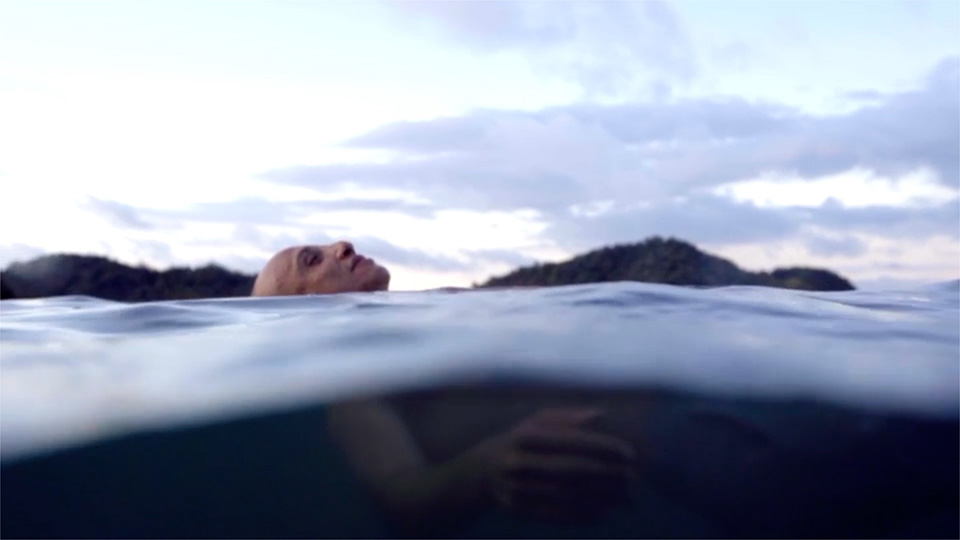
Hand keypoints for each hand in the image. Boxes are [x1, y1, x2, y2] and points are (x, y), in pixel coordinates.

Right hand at [486, 407, 636, 523]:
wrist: (482, 471)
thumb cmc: (522, 439)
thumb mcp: (538, 421)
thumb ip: (569, 417)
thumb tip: (601, 415)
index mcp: (526, 435)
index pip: (572, 442)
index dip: (604, 447)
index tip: (630, 453)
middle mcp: (518, 462)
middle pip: (572, 472)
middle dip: (608, 475)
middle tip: (633, 477)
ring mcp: (516, 488)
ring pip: (568, 496)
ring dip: (602, 498)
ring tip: (627, 496)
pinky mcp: (518, 510)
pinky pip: (558, 515)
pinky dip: (585, 514)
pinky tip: (606, 510)